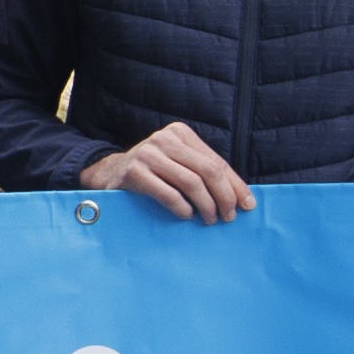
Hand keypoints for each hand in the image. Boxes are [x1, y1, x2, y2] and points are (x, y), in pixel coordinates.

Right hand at [84, 126, 253, 223]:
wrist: (106, 174)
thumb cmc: (151, 174)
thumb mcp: (177, 164)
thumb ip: (202, 172)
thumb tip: (242, 197)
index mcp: (180, 133)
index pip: (216, 162)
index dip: (235, 185)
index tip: (247, 205)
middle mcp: (164, 139)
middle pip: (208, 170)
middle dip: (225, 197)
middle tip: (229, 217)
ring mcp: (148, 154)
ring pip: (191, 182)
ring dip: (207, 205)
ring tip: (210, 220)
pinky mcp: (134, 172)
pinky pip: (168, 193)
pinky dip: (182, 208)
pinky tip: (186, 216)